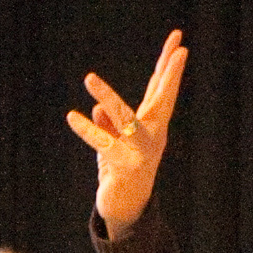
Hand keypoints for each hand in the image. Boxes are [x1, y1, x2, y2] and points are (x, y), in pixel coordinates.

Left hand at [66, 28, 188, 239]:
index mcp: (153, 126)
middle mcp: (153, 136)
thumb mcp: (114, 142)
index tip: (179, 43)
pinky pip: (103, 144)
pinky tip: (72, 117)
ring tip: (89, 78)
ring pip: (125, 118)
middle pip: (163, 98)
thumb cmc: (120, 172)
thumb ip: (109, 124)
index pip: (161, 91)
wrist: (123, 209)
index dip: (168, 68)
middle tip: (181, 48)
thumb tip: (98, 109)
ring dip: (107, 97)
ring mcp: (141, 151)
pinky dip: (87, 131)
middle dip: (171, 74)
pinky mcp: (125, 167)